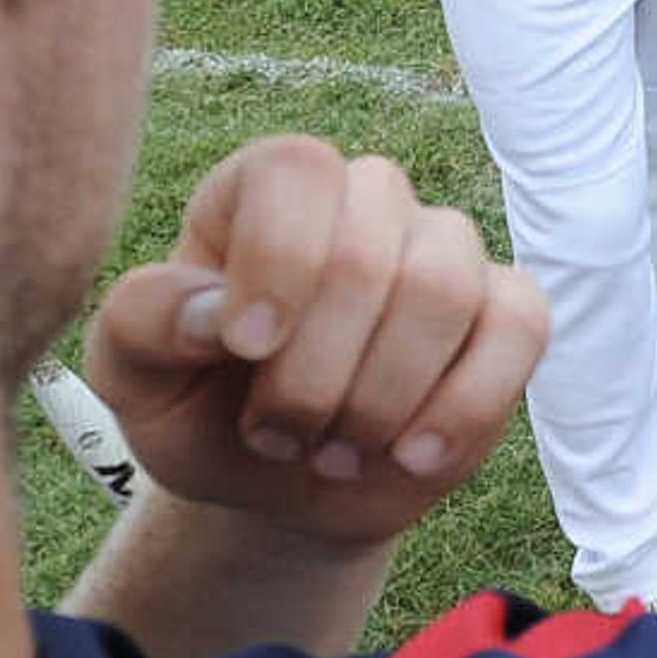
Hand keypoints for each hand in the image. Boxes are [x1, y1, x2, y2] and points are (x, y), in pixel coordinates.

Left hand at [80, 136, 548, 548]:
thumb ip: (146, 324)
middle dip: (316, 373)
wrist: (279, 488)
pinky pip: (522, 328)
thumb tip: (214, 312)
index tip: (246, 349)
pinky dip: (463, 408)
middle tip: (276, 435)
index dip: (278, 259)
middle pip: (368, 249)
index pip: (298, 169)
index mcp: (268, 191)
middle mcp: (365, 201)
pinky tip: (411, 454)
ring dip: (379, 400)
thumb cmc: (202, 412)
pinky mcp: (509, 311)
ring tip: (334, 451)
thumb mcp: (134, 379)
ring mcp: (446, 251)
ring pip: (445, 290)